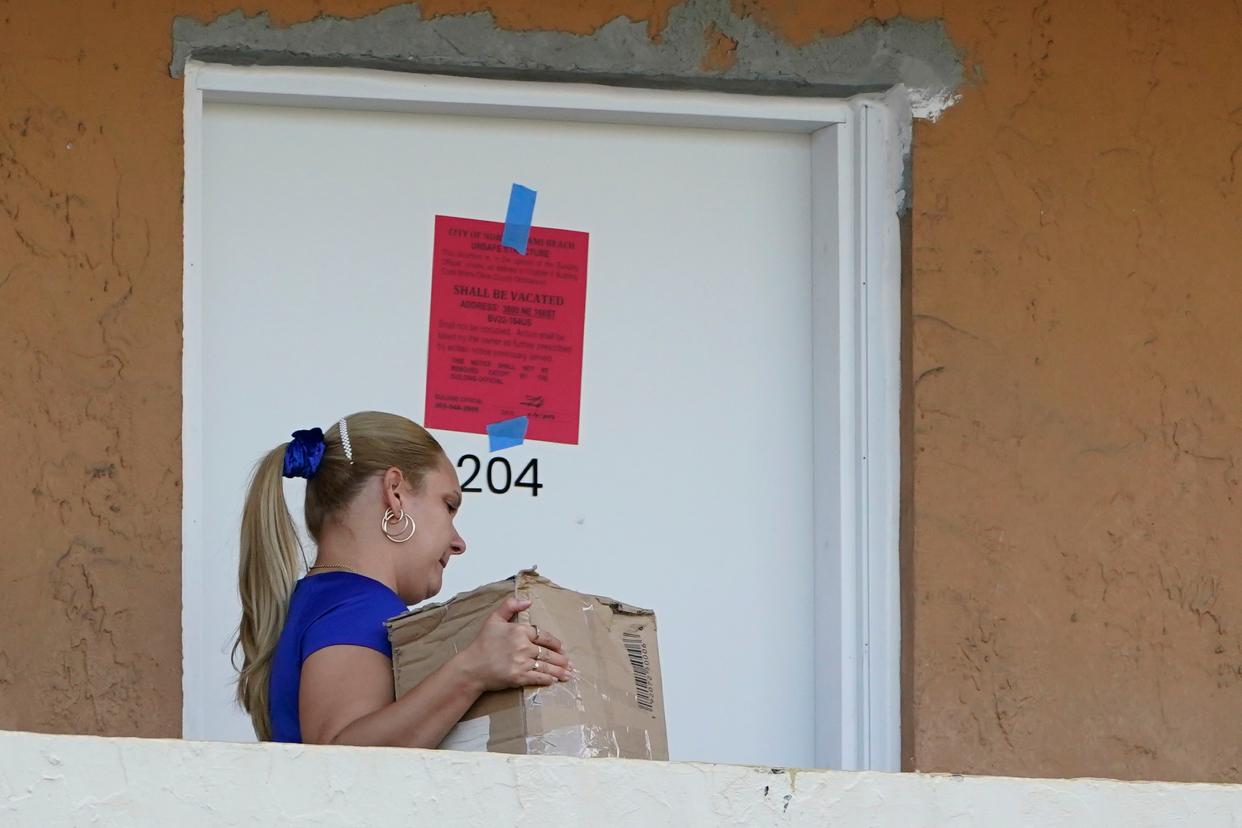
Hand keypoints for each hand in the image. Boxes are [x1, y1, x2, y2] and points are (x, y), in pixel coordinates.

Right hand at [459, 596, 573, 691]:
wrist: (472, 667)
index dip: (554, 642)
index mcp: (519, 631)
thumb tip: (528, 601)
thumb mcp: (494, 619)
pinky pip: (538, 677)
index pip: (543, 635)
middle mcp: (523, 646)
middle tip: (569, 663)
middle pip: (548, 653)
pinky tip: (554, 680)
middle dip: (561, 659)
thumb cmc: (482, 643)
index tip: (560, 647)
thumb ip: (510, 606)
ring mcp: (522, 662)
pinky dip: (548, 679)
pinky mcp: (519, 677)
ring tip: (568, 674)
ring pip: (546, 666)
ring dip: (559, 671)